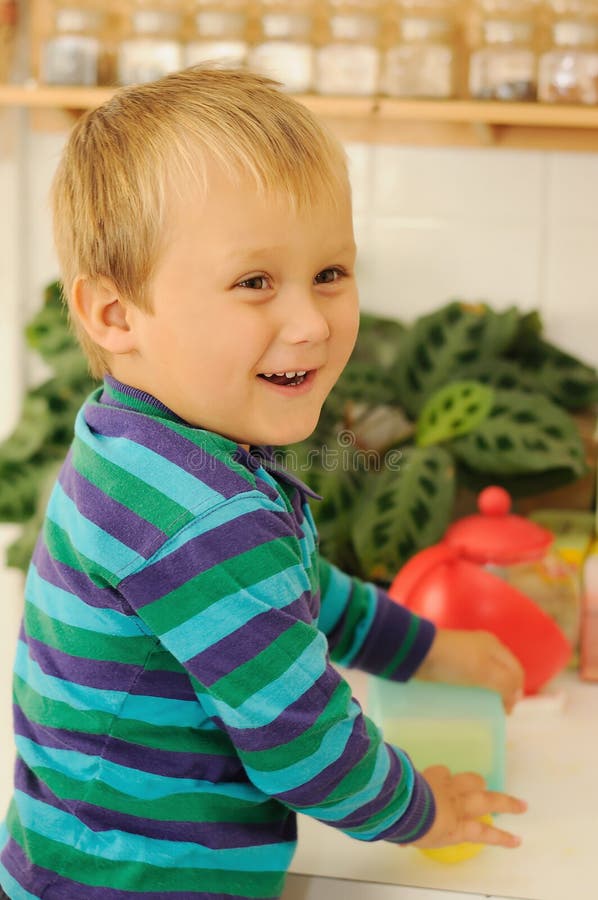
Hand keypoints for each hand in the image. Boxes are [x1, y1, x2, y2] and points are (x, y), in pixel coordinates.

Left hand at [412, 765, 526, 849]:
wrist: (401, 804)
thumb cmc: (409, 828)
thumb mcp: (418, 839)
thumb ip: (421, 834)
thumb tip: (405, 837)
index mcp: (456, 828)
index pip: (484, 833)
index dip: (501, 837)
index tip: (517, 840)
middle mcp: (458, 806)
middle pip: (487, 801)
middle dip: (506, 803)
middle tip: (521, 805)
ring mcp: (448, 787)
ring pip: (471, 781)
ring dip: (477, 783)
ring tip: (481, 784)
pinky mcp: (435, 773)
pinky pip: (445, 772)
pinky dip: (444, 776)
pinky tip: (442, 777)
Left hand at [414, 628, 523, 712]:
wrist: (418, 653)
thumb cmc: (454, 661)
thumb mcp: (485, 672)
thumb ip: (505, 683)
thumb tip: (515, 697)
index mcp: (495, 646)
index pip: (516, 670)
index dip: (517, 691)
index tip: (507, 711)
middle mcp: (483, 648)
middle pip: (502, 673)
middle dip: (504, 692)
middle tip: (497, 711)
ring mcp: (466, 655)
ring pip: (485, 677)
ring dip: (488, 692)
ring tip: (483, 708)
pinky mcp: (451, 663)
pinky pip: (469, 679)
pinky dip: (473, 689)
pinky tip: (468, 699)